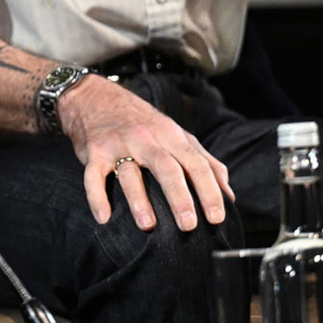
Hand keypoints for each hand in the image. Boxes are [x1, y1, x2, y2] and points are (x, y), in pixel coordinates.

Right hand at [58, 77, 233, 231]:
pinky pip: (93, 176)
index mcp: (170, 135)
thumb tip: (229, 195)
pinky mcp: (94, 152)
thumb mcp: (175, 133)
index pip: (196, 163)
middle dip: (179, 197)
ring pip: (130, 173)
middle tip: (188, 225)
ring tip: (148, 226)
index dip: (209, 190)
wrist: (94, 97)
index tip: (217, 217)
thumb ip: (204, 161)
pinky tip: (103, 217)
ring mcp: (118, 144)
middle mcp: (146, 138)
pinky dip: (96, 196)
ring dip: (138, 200)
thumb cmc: (141, 121)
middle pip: (166, 167)